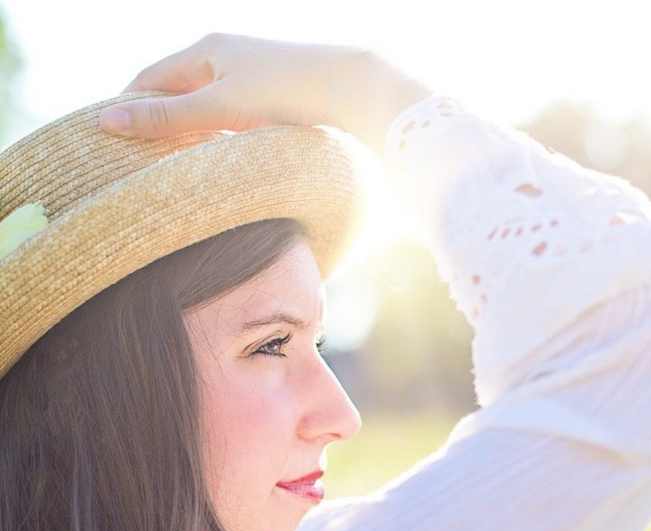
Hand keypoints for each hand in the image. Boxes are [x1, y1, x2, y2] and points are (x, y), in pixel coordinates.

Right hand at [98, 33, 364, 137]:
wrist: (350, 92)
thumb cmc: (284, 92)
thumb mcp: (219, 108)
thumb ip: (168, 118)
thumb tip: (109, 122)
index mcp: (206, 49)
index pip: (150, 78)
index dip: (128, 106)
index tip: (111, 140)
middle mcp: (226, 58)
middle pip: (177, 93)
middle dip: (159, 124)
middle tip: (138, 162)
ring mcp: (251, 78)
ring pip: (206, 109)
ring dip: (190, 135)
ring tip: (174, 169)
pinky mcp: (272, 99)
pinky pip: (232, 120)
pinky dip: (218, 139)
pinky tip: (218, 162)